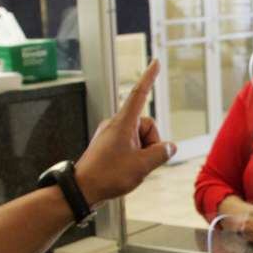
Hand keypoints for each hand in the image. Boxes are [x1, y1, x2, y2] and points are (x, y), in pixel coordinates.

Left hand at [73, 60, 175, 204]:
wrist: (82, 190)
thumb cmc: (108, 176)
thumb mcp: (142, 166)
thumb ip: (161, 153)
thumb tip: (170, 147)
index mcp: (123, 123)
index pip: (139, 94)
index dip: (149, 78)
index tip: (155, 62)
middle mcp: (115, 124)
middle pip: (146, 125)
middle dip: (151, 142)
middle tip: (140, 162)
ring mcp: (111, 135)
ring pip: (139, 138)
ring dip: (142, 152)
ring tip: (130, 168)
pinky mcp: (108, 145)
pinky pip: (129, 146)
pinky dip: (134, 156)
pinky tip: (125, 170)